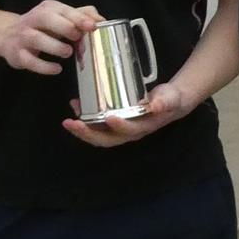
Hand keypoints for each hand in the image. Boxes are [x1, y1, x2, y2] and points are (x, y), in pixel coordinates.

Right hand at [0, 0, 100, 74]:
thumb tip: (100, 20)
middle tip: (78, 37)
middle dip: (65, 27)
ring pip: (36, 39)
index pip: (63, 10)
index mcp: (47, 9)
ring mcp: (23, 37)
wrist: (7, 35)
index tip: (92, 27)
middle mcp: (32, 19)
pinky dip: (44, 66)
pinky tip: (57, 69)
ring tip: (68, 52)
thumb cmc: (42, 27)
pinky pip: (29, 60)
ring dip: (55, 46)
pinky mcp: (17, 54)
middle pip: (46, 18)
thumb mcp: (60, 17)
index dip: (79, 18)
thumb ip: (81, 16)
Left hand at [64, 78, 192, 147]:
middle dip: (87, 133)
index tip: (109, 117)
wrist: (170, 102)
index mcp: (142, 128)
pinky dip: (84, 118)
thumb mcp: (170, 99)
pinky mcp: (113, 122)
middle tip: (71, 123)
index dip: (119, 126)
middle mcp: (128, 132)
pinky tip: (76, 105)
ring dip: (81, 129)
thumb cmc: (170, 100)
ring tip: (68, 119)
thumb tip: (156, 106)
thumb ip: (164, 102)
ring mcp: (119, 129)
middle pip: (106, 139)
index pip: (129, 131)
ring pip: (98, 135)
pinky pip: (96, 124)